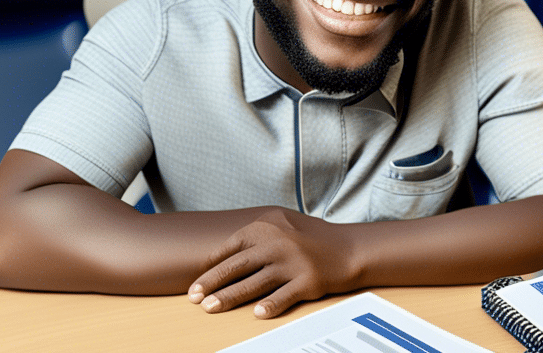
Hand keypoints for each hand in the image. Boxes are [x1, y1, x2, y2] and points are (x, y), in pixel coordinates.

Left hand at [187, 207, 359, 317]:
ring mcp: (293, 262)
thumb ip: (253, 240)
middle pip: (237, 266)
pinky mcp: (308, 280)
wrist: (348, 249)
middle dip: (212, 283)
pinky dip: (271, 305)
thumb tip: (218, 259)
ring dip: (230, 297)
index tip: (196, 283)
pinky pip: (285, 295)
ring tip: (212, 308)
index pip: (231, 248)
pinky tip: (257, 314)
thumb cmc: (308, 242)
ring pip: (255, 283)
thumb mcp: (280, 230)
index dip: (211, 267)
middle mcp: (277, 243)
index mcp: (266, 228)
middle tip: (194, 298)